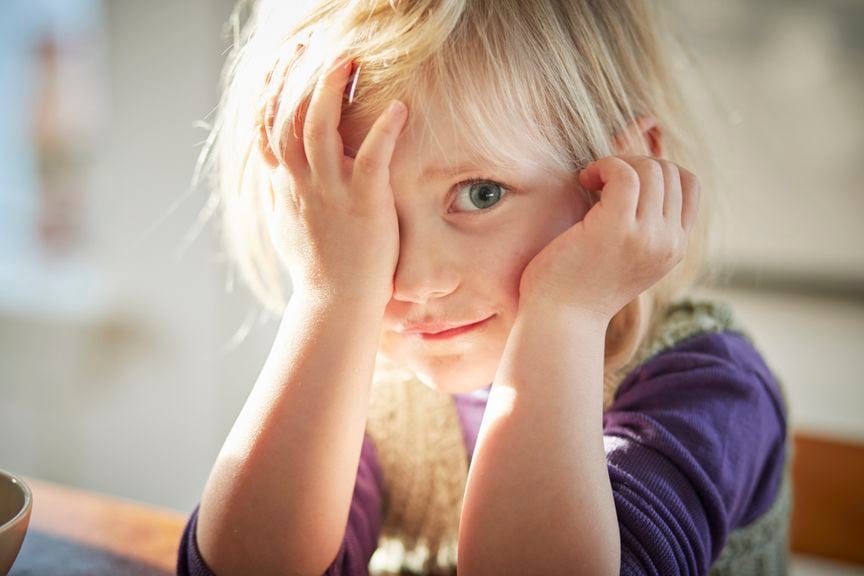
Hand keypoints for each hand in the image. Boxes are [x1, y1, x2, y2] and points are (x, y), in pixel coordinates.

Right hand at [257, 50, 408, 305]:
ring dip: (331, 91)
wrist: (337, 302)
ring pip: (320, 129)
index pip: (267, 130)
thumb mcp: (286, 227)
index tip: (280, 66)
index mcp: (285, 187)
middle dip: (294, 78)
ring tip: (346, 63)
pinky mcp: (364, 201)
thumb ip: (281, 196)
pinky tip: (400, 108)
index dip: (271, 94)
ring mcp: (331, 191)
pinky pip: (373, 157)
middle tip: (307, 48)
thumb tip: (276, 178)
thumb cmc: (317, 269)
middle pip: (288, 118)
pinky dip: (385, 130)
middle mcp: (302, 183)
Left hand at [518, 155, 700, 322]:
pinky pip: (624, 173)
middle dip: (634, 163)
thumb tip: (635, 176)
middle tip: (600, 181)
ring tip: (591, 181)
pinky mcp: (617, 228)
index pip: (689, 186)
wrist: (558, 320)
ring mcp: (646, 236)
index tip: (621, 184)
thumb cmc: (578, 285)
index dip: (656, 170)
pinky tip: (584, 180)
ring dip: (617, 163)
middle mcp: (668, 243)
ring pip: (650, 169)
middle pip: (670, 172)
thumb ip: (641, 226)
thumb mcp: (624, 255)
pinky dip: (604, 165)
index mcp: (674, 248)